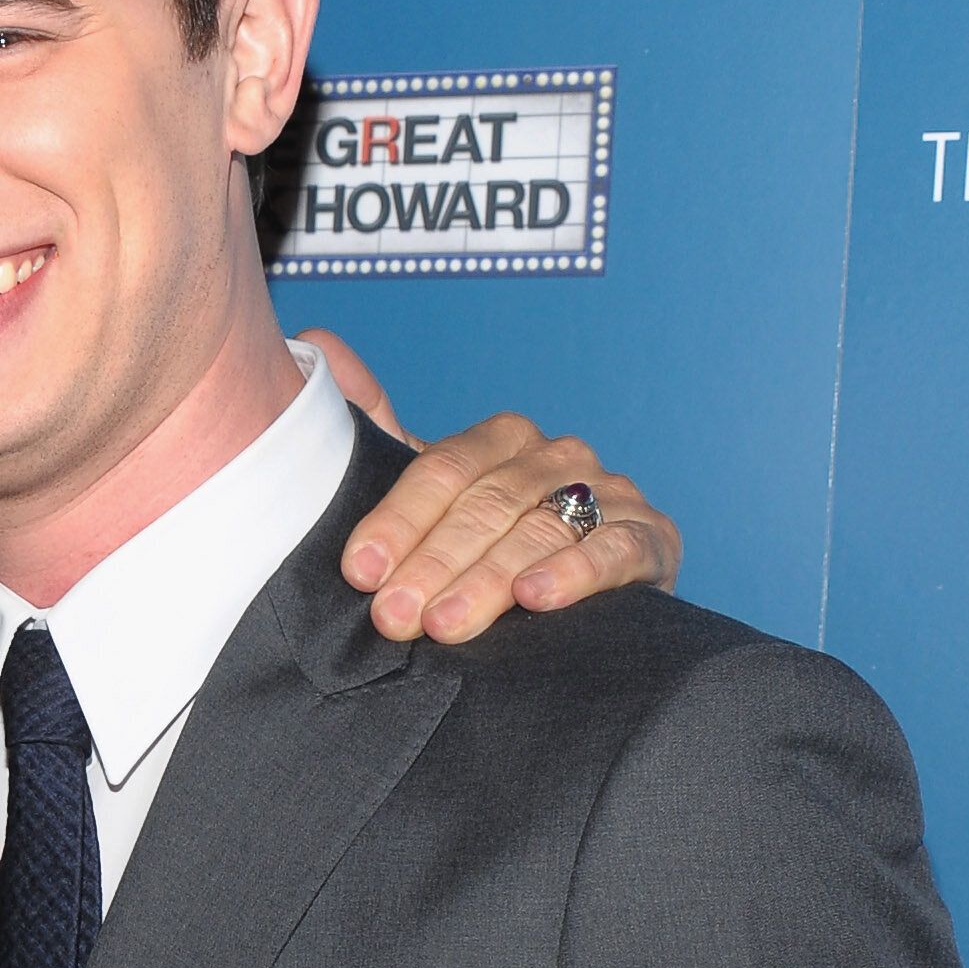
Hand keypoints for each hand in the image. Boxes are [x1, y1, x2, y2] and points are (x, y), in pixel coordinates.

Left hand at [299, 328, 683, 643]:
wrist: (578, 612)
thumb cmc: (486, 557)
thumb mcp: (430, 504)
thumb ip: (377, 436)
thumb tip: (316, 343)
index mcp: (502, 441)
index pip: (443, 469)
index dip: (398, 519)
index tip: (359, 571)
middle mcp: (557, 458)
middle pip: (488, 502)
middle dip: (435, 562)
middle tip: (393, 616)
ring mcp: (610, 494)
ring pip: (542, 528)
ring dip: (489, 579)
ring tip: (445, 624)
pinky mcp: (651, 540)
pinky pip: (615, 549)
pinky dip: (575, 572)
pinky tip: (537, 598)